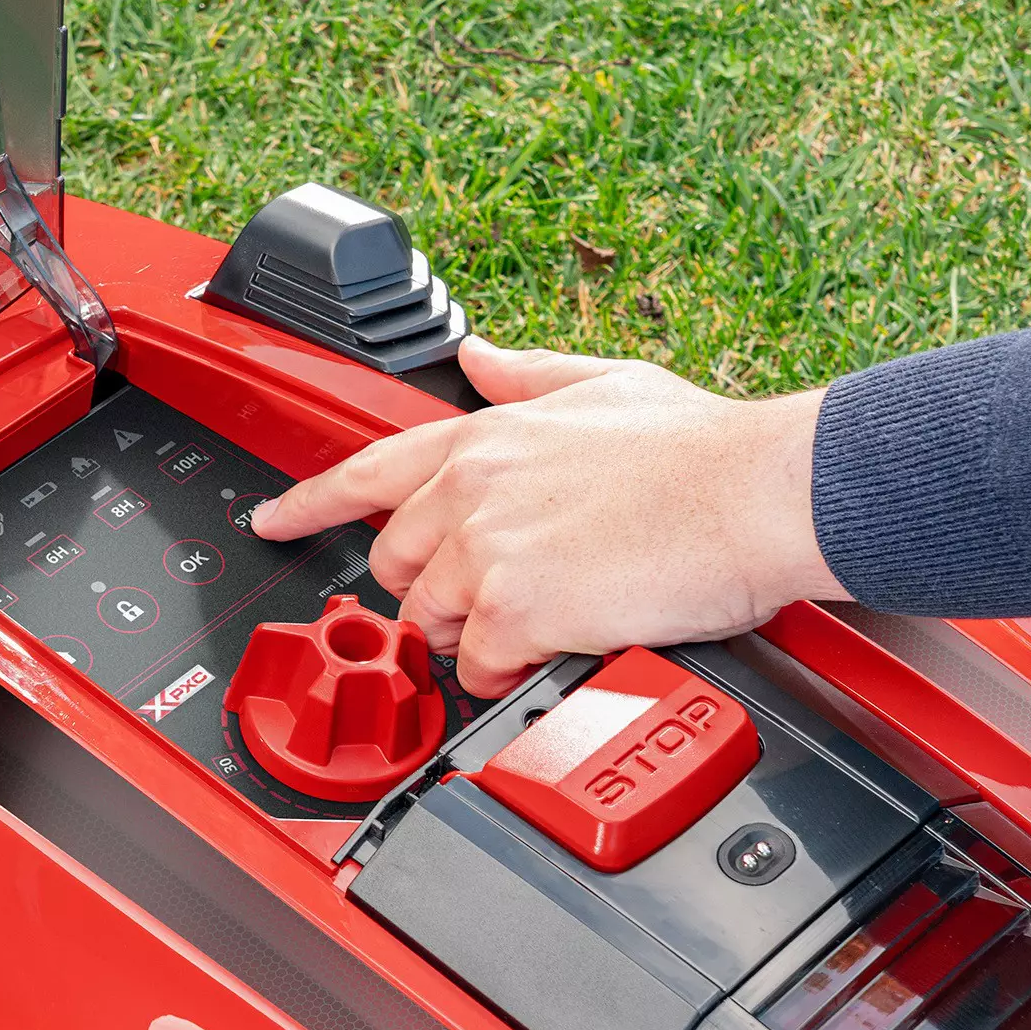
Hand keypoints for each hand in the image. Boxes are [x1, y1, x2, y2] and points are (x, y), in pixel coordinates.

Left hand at [250, 337, 848, 696]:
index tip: (274, 518)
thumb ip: (525, 376)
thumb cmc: (699, 448)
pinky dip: (507, 671)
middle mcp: (471, 490)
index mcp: (484, 437)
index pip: (366, 470)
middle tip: (491, 595)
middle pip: (396, 563)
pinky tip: (551, 651)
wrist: (756, 492)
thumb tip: (477, 359)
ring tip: (543, 618)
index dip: (308, 501)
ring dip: (473, 633)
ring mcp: (487, 550)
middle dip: (431, 587)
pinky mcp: (517, 608)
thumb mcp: (605, 382)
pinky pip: (479, 665)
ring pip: (432, 621)